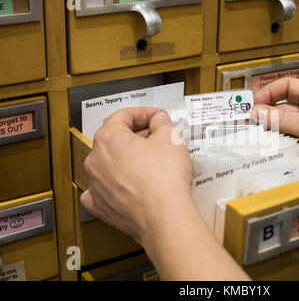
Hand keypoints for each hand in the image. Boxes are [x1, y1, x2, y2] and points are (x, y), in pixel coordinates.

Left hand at [81, 107, 192, 242]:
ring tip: (150, 162)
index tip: (155, 118)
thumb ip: (161, 123)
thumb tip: (158, 121)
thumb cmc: (164, 180)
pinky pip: (102, 190)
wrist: (164, 217)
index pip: (123, 116)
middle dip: (136, 135)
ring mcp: (96, 185)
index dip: (144, 113)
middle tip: (157, 138)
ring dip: (127, 159)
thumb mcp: (171, 138)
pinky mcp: (102, 206)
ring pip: (108, 163)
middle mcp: (96, 160)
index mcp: (108, 138)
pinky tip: (125, 184)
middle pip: (114, 139)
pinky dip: (113, 185)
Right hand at [252, 78, 298, 164]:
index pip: (287, 86)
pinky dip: (278, 146)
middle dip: (265, 114)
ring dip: (270, 131)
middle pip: (281, 108)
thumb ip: (283, 119)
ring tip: (256, 137)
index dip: (269, 92)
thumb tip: (258, 112)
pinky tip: (269, 149)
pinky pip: (288, 143)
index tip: (253, 104)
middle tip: (248, 123)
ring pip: (283, 127)